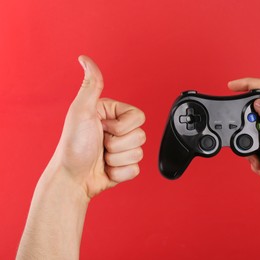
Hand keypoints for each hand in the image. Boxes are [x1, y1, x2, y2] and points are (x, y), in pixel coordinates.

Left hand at [48, 55, 145, 198]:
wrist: (73, 179)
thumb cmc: (73, 146)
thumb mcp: (81, 111)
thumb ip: (91, 85)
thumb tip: (85, 58)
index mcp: (112, 114)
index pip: (138, 117)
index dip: (122, 126)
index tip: (102, 127)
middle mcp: (119, 130)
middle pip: (141, 135)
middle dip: (118, 144)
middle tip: (101, 144)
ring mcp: (123, 148)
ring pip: (139, 153)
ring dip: (117, 159)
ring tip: (101, 157)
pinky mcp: (125, 166)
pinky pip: (136, 169)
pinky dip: (119, 172)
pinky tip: (106, 168)